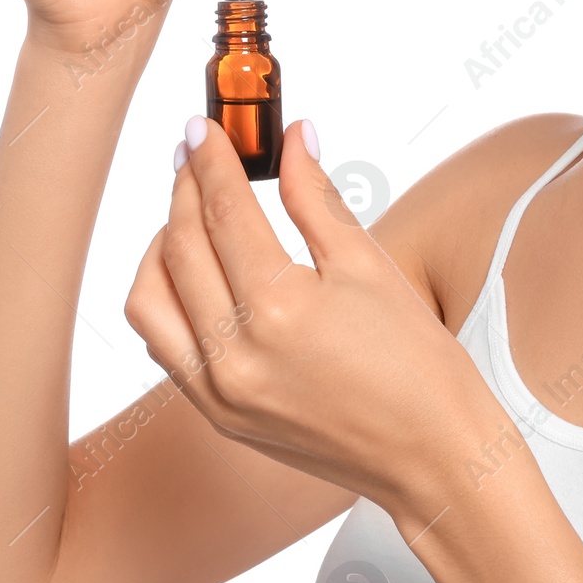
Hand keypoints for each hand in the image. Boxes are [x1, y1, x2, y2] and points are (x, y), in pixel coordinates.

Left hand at [124, 116, 497, 515]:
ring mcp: (218, 393)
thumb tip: (293, 136)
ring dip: (160, 245)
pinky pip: (164, 345)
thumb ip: (317, 196)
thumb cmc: (418, 361)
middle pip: (180, 245)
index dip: (212, 159)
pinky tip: (197, 273)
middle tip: (198, 153)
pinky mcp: (217, 417)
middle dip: (183, 188)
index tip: (205, 126)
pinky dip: (167, 298)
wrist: (432, 456)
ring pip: (150, 299)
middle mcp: (235, 354)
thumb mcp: (369, 265)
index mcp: (280, 308)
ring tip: (190, 213)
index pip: (223, 211)